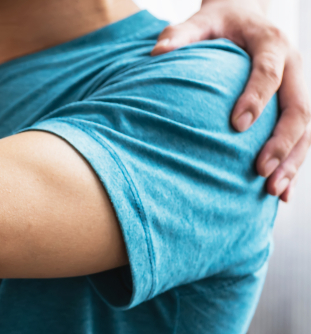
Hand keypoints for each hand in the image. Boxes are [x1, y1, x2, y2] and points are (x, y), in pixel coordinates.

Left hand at [152, 1, 310, 201]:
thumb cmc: (220, 22)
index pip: (269, 72)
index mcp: (271, 44)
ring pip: (308, 129)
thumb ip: (182, 33)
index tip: (237, 125)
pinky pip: (303, 140)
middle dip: (282, 142)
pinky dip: (294, 167)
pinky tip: (282, 196)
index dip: (256, 98)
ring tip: (272, 192)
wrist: (247, 15)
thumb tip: (157, 51)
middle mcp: (294, 66)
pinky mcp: (295, 106)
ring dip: (293, 162)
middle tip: (260, 170)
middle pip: (299, 108)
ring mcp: (300, 88)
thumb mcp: (202, 19)